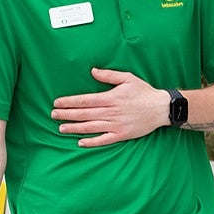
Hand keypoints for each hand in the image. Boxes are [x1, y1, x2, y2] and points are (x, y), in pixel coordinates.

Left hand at [52, 67, 167, 147]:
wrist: (160, 108)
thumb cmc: (144, 92)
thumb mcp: (127, 78)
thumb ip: (109, 75)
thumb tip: (92, 71)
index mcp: (110, 98)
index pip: (85, 100)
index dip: (69, 102)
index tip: (57, 102)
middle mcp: (110, 112)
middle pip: (84, 114)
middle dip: (66, 115)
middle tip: (53, 115)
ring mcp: (115, 125)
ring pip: (90, 127)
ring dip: (74, 128)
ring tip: (61, 128)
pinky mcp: (121, 135)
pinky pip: (103, 140)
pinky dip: (91, 142)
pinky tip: (80, 142)